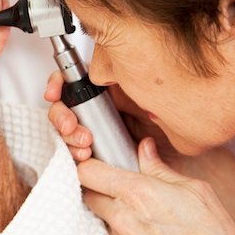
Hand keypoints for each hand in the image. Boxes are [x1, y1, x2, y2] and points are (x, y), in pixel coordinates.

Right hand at [45, 71, 181, 168]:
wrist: (179, 162)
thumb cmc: (171, 129)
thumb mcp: (152, 101)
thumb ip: (130, 84)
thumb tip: (103, 72)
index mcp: (108, 91)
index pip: (74, 81)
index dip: (59, 85)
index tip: (55, 93)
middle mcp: (99, 109)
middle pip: (66, 106)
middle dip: (63, 117)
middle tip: (75, 128)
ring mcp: (95, 130)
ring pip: (67, 128)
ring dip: (68, 136)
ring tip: (84, 145)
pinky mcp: (95, 152)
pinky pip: (74, 149)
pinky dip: (72, 151)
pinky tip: (82, 155)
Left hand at [79, 137, 234, 234]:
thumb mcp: (194, 191)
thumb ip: (160, 168)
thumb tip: (144, 148)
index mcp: (138, 194)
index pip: (88, 172)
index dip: (90, 164)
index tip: (99, 162)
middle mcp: (122, 219)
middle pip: (86, 193)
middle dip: (96, 186)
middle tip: (117, 184)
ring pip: (97, 217)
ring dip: (109, 210)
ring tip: (136, 212)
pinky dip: (119, 233)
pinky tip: (142, 234)